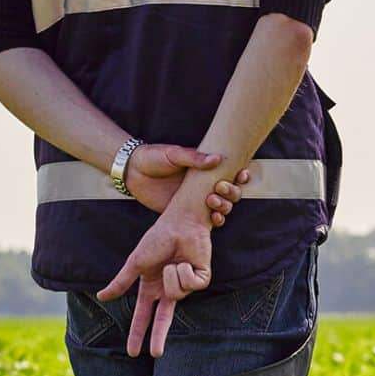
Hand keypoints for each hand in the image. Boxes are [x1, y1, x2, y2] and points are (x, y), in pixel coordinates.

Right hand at [95, 205, 212, 356]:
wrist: (181, 224)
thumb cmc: (158, 239)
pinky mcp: (201, 278)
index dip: (137, 333)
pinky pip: (190, 285)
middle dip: (158, 337)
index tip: (132, 353)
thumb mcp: (136, 263)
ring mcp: (185, 285)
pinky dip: (184, 271)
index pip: (143, 316)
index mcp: (151, 289)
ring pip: (176, 295)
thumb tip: (101, 297)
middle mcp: (168, 290)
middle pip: (163, 320)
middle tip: (156, 354)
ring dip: (172, 275)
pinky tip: (185, 261)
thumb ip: (121, 282)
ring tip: (174, 261)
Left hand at [124, 143, 249, 224]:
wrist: (131, 172)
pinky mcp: (186, 214)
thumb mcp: (174, 154)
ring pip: (222, 208)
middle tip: (220, 188)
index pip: (231, 173)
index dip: (240, 176)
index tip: (242, 174)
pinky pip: (207, 221)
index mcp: (206, 170)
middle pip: (230, 193)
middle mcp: (205, 186)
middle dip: (232, 192)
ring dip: (224, 207)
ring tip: (212, 202)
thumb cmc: (154, 157)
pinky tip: (214, 219)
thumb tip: (217, 159)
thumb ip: (194, 158)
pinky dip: (215, 220)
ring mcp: (197, 201)